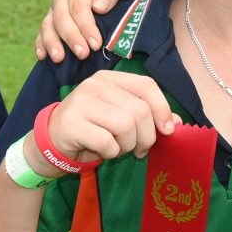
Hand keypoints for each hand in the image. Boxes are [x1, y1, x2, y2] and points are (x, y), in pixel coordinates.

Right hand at [36, 0, 139, 61]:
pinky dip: (40, 45)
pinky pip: (41, 34)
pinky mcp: (50, 25)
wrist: (116, 3)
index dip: (86, 26)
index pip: (78, 6)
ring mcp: (54, 11)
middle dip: (71, 37)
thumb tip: (98, 7)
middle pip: (61, 17)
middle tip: (83, 54)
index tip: (95, 44)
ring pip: (47, 26)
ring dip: (52, 43)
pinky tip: (43, 57)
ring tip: (59, 59)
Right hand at [40, 71, 178, 167]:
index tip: (168, 130)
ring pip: (125, 126)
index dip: (162, 108)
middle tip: (139, 149)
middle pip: (139, 110)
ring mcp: (81, 102)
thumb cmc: (94, 128)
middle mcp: (95, 84)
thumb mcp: (121, 117)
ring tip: (119, 148)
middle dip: (146, 136)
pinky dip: (111, 153)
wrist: (54, 140)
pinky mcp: (72, 123)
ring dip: (127, 145)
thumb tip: (177, 124)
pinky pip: (107, 142)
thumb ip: (148, 116)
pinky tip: (103, 152)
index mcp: (110, 78)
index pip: (146, 85)